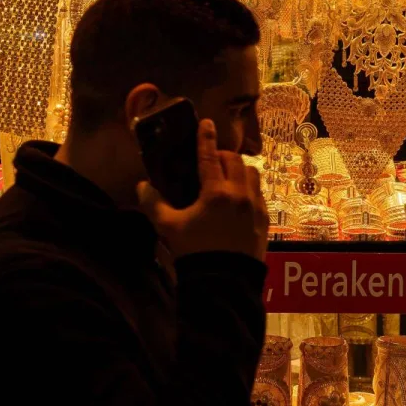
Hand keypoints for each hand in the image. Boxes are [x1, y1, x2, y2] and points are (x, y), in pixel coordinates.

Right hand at [138, 119, 269, 261]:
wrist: (223, 283)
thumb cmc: (194, 252)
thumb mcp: (169, 227)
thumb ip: (154, 204)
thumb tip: (142, 186)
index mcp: (216, 192)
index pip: (210, 157)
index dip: (206, 138)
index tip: (206, 123)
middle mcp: (239, 194)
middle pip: (234, 161)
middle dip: (222, 156)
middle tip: (211, 161)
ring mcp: (255, 207)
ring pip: (252, 174)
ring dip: (239, 170)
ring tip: (227, 178)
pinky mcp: (264, 220)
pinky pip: (259, 194)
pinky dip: (248, 189)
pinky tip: (239, 198)